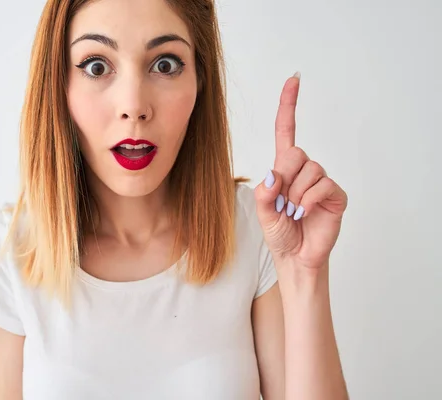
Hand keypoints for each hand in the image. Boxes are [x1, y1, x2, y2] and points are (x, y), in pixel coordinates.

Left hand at [254, 73, 347, 271]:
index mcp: (284, 169)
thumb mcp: (262, 210)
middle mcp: (304, 171)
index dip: (288, 106)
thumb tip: (274, 174)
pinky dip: (309, 200)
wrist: (295, 256)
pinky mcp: (335, 195)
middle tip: (281, 200)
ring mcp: (321, 182)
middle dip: (285, 177)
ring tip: (293, 211)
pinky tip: (304, 213)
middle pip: (296, 153)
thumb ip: (264, 191)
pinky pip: (322, 186)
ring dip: (295, 194)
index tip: (294, 80)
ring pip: (310, 170)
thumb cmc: (279, 232)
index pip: (286, 131)